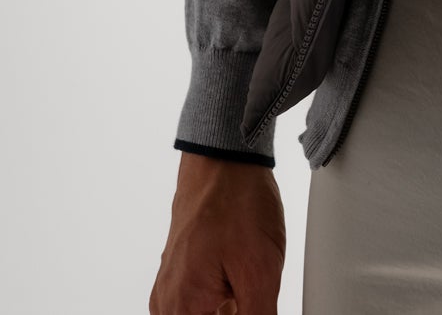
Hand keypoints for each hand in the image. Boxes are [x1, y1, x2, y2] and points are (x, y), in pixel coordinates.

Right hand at [149, 150, 285, 314]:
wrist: (223, 157)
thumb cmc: (237, 201)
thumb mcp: (261, 269)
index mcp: (181, 309)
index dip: (243, 312)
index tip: (251, 296)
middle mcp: (166, 304)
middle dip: (236, 307)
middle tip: (248, 281)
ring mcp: (168, 289)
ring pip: (206, 312)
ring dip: (230, 305)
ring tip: (243, 273)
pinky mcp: (178, 275)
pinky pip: (199, 301)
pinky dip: (222, 294)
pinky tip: (236, 270)